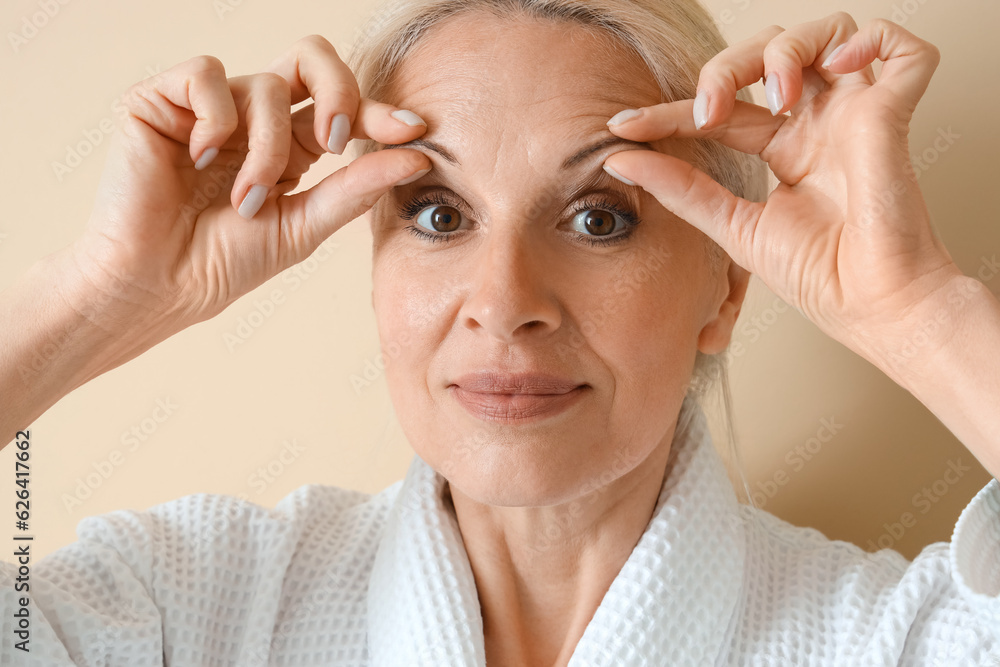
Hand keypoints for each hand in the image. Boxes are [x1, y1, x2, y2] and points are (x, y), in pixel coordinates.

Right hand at [69, 35, 429, 337]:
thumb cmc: (223, 263)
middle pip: (310, 58)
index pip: (340, 107)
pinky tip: (200, 159)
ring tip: (244, 199)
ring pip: (265, 84)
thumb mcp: (304, 225)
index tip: (414, 130)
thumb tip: (419, 156)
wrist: (158, 287)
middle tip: (336, 142)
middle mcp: (252, 119)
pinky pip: (206, 74)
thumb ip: (357, 188)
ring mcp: (209, 108)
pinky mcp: (161, 101)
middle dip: (338, 91)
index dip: (378, 111)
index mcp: (288, 146)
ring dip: (265, 150)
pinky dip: (215, 120)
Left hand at [603, 13, 961, 360]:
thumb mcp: (732, 227)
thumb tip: (620, 161)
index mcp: (785, 149)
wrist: (868, 307)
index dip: (672, 111)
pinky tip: (839, 67)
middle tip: (707, 112)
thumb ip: (681, 190)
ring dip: (787, 50)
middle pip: (770, 54)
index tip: (622, 127)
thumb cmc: (817, 277)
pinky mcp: (894, 115)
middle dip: (728, 67)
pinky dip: (872, 40)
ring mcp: (856, 116)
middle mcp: (819, 125)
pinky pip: (905, 49)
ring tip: (776, 98)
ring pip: (828, 34)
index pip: (723, 110)